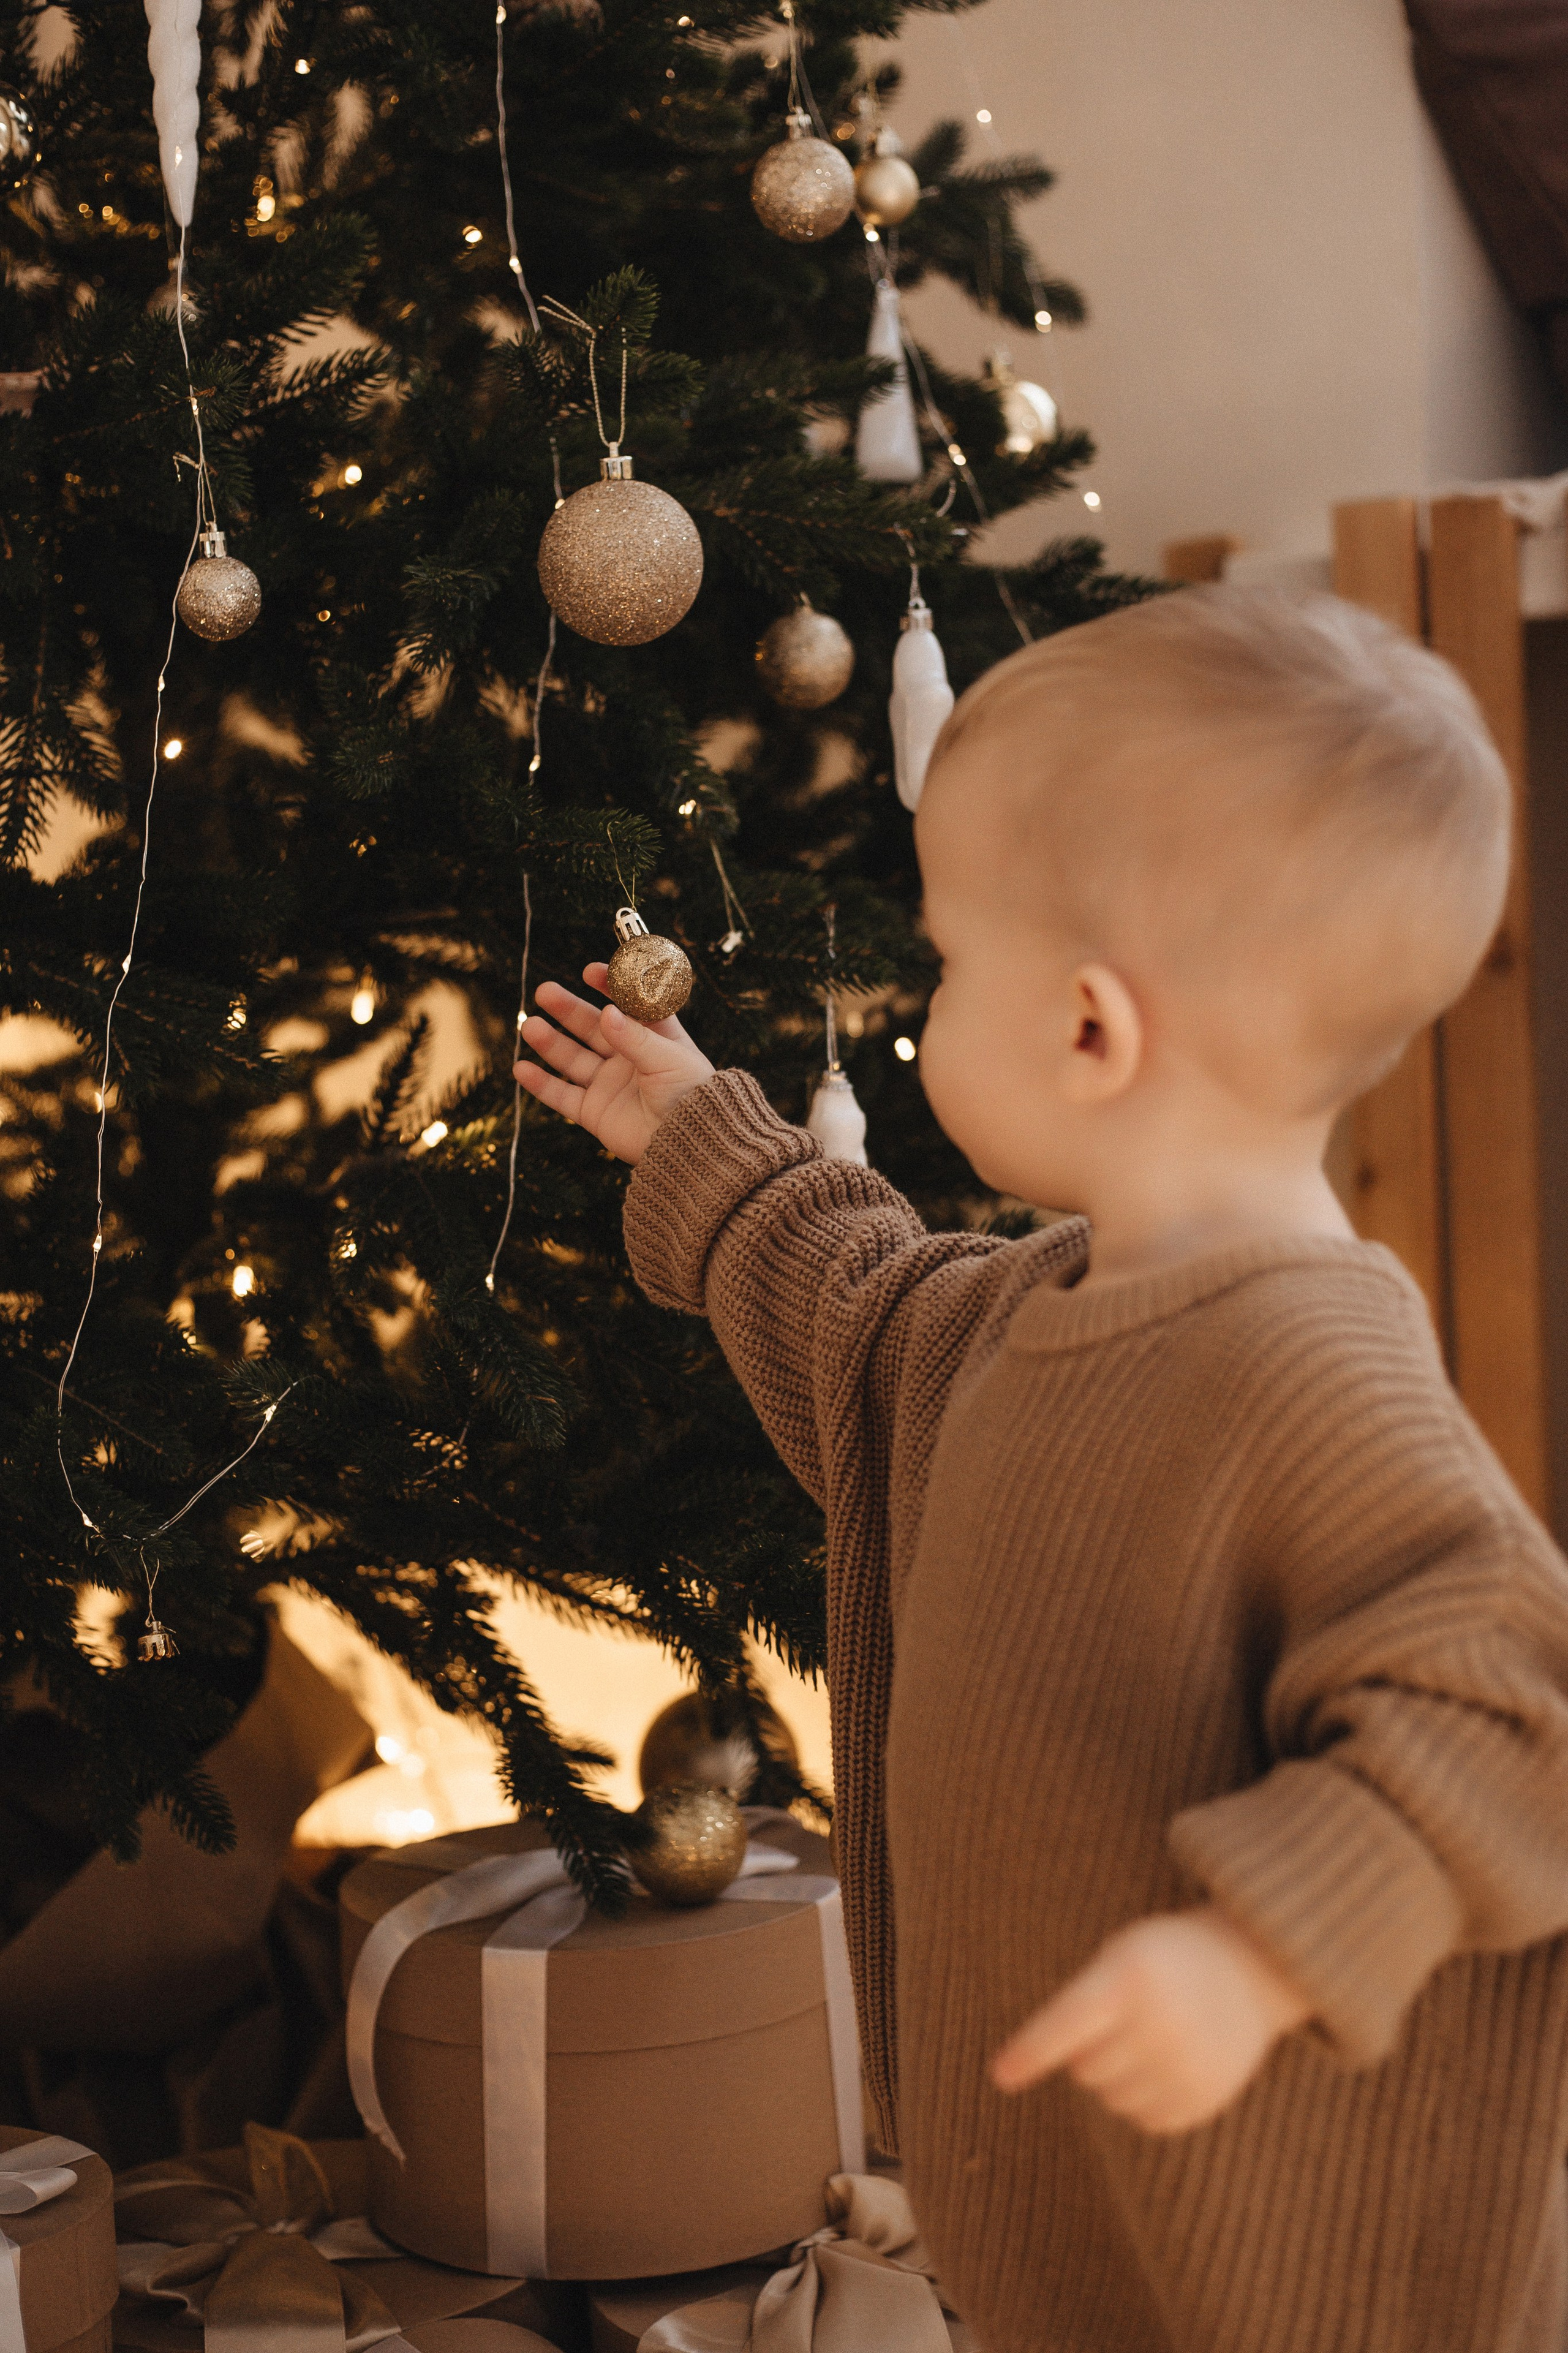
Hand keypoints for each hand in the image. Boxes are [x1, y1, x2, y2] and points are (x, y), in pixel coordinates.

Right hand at [515, 966, 714, 1166]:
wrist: (689, 1144)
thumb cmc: (690, 1096)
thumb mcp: (668, 1060)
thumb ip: (634, 1037)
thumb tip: (606, 1012)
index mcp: (654, 1038)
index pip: (627, 1004)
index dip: (609, 986)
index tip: (590, 972)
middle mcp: (628, 1057)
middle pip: (591, 1027)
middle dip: (567, 1010)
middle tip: (544, 991)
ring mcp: (609, 1084)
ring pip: (572, 1058)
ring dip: (550, 1043)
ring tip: (530, 1027)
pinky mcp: (594, 1112)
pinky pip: (562, 1096)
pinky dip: (541, 1084)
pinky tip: (521, 1069)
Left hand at [990, 1905, 1310, 2135]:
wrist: (1250, 1967)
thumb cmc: (1165, 1957)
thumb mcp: (1122, 1955)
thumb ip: (1084, 2003)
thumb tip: (1054, 2067)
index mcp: (1131, 1978)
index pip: (1067, 2023)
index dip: (1030, 2050)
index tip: (1000, 2075)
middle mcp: (1160, 2026)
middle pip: (1083, 2069)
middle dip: (1089, 2049)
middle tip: (1123, 2018)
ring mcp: (1186, 2068)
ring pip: (1110, 2099)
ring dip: (1116, 2075)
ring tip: (1151, 2036)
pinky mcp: (1203, 2101)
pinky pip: (1144, 2119)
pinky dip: (1145, 2096)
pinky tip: (1169, 2061)